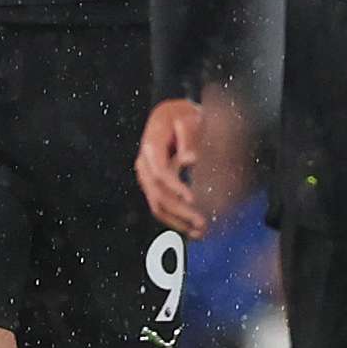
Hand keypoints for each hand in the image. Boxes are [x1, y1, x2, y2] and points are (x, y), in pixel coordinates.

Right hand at [136, 98, 209, 239]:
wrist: (169, 115)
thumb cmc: (181, 115)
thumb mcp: (187, 117)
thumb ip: (189, 136)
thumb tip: (192, 159)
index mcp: (151, 146)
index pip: (160, 173)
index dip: (176, 188)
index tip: (192, 199)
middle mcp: (144, 164)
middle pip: (158, 194)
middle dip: (180, 211)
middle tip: (202, 223)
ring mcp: (146, 176)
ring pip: (157, 205)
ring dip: (178, 222)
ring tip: (200, 232)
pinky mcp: (153, 185)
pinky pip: (160, 207)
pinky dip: (175, 220)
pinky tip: (191, 230)